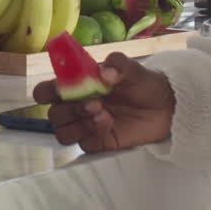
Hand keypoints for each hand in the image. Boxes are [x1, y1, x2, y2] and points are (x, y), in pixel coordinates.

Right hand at [31, 51, 175, 153]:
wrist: (165, 106)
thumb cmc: (143, 83)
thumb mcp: (131, 68)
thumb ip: (116, 64)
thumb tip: (103, 72)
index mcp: (75, 86)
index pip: (45, 91)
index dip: (46, 92)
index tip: (61, 89)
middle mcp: (76, 107)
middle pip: (53, 115)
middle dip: (71, 109)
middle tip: (96, 103)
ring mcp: (85, 126)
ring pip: (63, 133)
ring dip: (80, 124)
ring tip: (104, 114)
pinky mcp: (97, 142)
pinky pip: (83, 145)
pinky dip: (93, 135)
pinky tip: (109, 124)